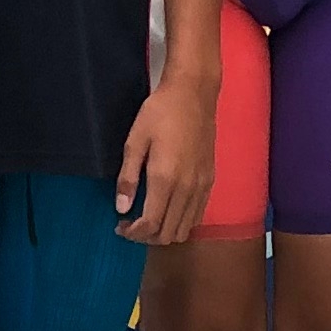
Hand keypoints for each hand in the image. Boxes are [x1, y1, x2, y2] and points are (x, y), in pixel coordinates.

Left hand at [114, 79, 213, 245]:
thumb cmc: (160, 112)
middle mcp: (187, 188)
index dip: (133, 233)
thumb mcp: (135, 141)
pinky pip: (197, 215)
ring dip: (165, 232)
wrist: (194, 94)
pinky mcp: (210, 180)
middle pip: (168, 233)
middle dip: (146, 236)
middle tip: (130, 224)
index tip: (120, 226)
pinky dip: (181, 221)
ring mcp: (202, 186)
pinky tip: (168, 208)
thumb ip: (127, 178)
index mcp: (165, 179)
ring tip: (148, 219)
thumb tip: (121, 208)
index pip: (151, 224)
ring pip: (185, 229)